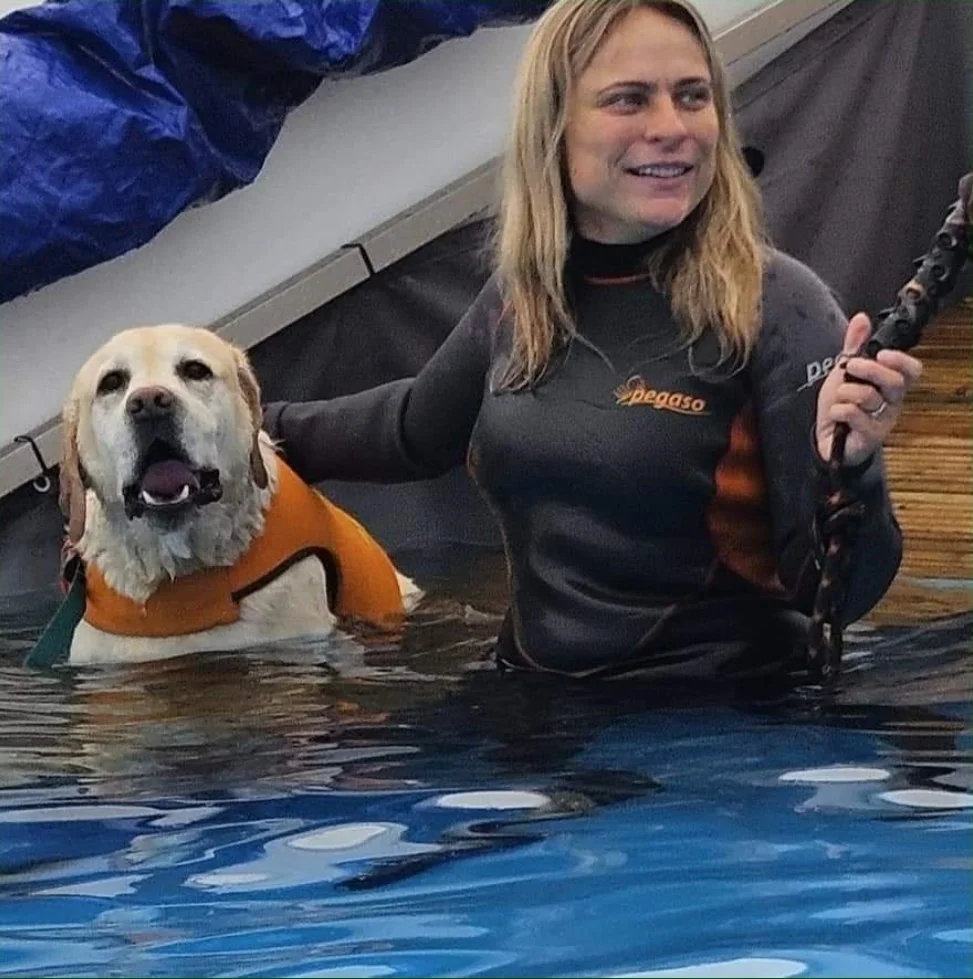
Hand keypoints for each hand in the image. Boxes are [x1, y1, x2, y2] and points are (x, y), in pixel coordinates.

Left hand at [815, 313, 922, 467]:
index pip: (912, 370)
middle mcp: (891, 402)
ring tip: (839, 397)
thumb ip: (854, 346)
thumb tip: (861, 318)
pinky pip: (854, 415)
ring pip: (869, 397)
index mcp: (890, 384)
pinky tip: (836, 413)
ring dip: (846, 392)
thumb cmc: (840, 404)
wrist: (825, 436)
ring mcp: (882, 420)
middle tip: (851, 366)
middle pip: (894, 381)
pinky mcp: (869, 436)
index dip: (901, 360)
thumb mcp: (844, 372)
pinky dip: (839, 410)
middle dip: (869, 370)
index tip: (882, 354)